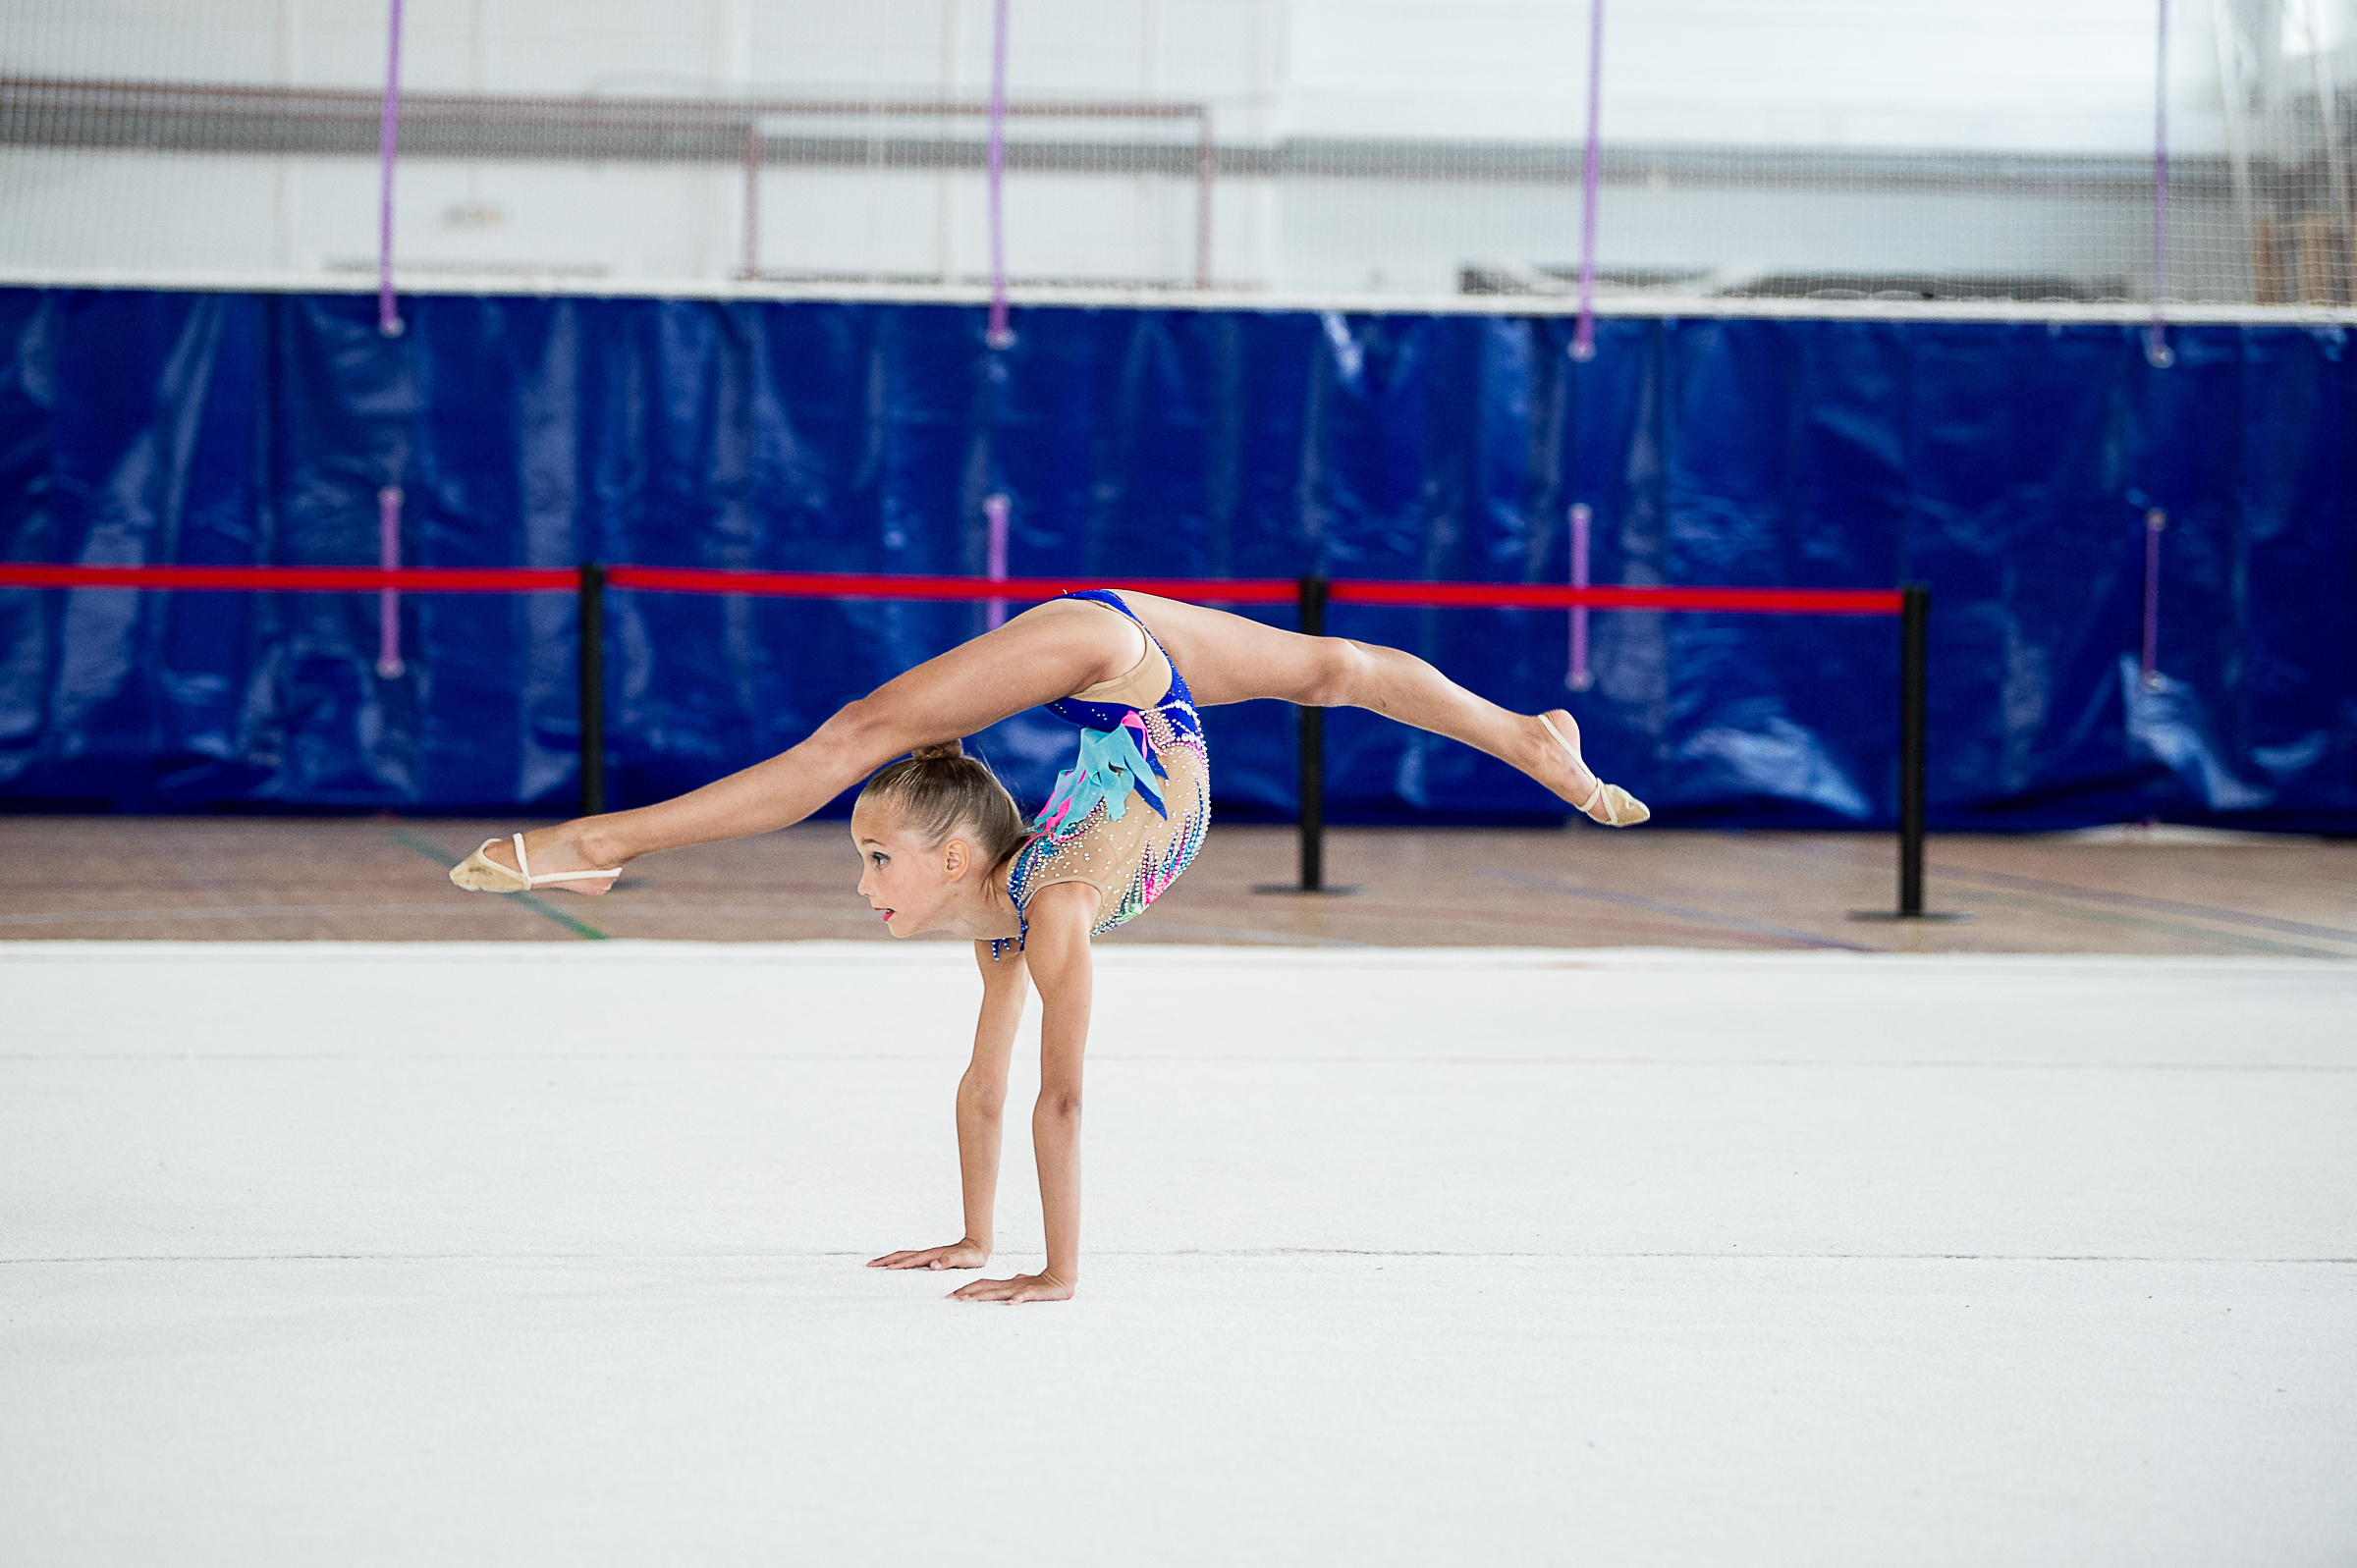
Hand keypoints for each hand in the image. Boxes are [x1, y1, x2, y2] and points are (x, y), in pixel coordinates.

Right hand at [867, 1238, 990, 1270]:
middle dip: (885, 1260)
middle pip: (902, 1255)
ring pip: (903, 1256)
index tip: (886, 1269)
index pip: (911, 1260)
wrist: (977, 1247)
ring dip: (889, 1260)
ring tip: (875, 1265)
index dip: (899, 1264)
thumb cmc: (971, 1256)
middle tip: (869, 1265)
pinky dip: (898, 1262)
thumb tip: (933, 1266)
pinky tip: (894, 1268)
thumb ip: (948, 1262)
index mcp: (932, 1255)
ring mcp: (927, 1256)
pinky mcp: (929, 1259)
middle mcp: (927, 1254)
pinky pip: (909, 1260)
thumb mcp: (963, 1260)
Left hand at [949, 1270, 1074, 1303]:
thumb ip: (1014, 1286)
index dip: (967, 1288)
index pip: (983, 1284)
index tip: (952, 1295)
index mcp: (1006, 1284)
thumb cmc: (1042, 1285)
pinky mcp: (1034, 1292)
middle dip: (967, 1292)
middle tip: (951, 1297)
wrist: (1062, 1279)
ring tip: (967, 1300)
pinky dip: (1016, 1299)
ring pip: (997, 1292)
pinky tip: (1009, 1304)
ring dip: (981, 1296)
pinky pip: (1024, 1296)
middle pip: (984, 1287)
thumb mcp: (1023, 1286)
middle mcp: (1009, 1285)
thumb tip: (1010, 1286)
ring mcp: (1020, 1288)